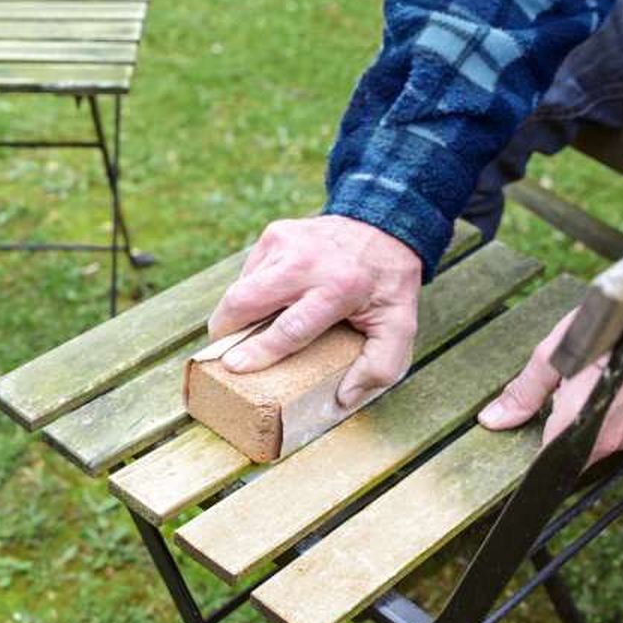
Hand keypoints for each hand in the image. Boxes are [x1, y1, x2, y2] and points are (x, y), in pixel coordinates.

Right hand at [206, 215, 421, 407]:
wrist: (385, 224)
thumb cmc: (388, 284)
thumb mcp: (400, 325)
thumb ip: (380, 366)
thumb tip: (344, 398)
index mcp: (339, 288)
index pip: (289, 328)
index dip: (259, 350)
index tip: (234, 366)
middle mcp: (307, 262)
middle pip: (245, 300)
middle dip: (225, 330)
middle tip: (222, 353)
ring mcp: (286, 243)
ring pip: (240, 287)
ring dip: (237, 313)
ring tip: (246, 330)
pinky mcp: (274, 234)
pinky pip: (249, 272)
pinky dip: (251, 292)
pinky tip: (270, 300)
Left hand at [478, 286, 622, 462]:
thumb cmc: (612, 334)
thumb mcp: (552, 357)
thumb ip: (522, 393)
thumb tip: (493, 419)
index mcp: (577, 426)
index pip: (540, 461)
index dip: (522, 454)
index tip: (509, 442)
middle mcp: (603, 441)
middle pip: (560, 455)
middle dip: (542, 438)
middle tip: (532, 410)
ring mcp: (622, 436)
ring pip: (581, 447)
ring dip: (564, 430)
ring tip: (559, 397)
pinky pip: (600, 436)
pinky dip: (585, 423)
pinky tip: (581, 396)